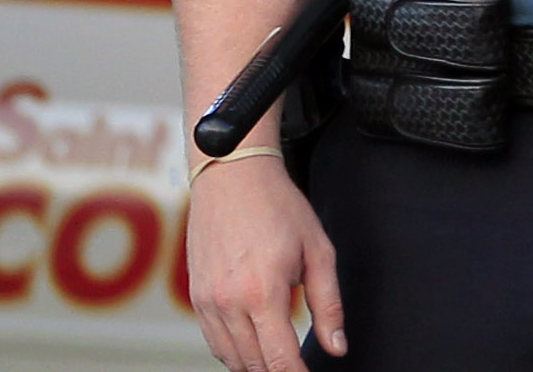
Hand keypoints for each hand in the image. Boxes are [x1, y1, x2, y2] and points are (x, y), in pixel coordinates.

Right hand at [186, 156, 345, 370]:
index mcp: (262, 293)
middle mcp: (228, 304)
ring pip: (231, 359)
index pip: (278, 359)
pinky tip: (255, 347)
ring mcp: (206, 304)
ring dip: (255, 366)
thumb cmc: (280, 209)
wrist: (232, 179)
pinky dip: (234, 353)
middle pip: (253, 364)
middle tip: (298, 369)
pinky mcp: (195, 299)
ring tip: (280, 362)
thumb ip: (328, 305)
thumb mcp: (318, 251)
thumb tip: (337, 347)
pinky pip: (214, 342)